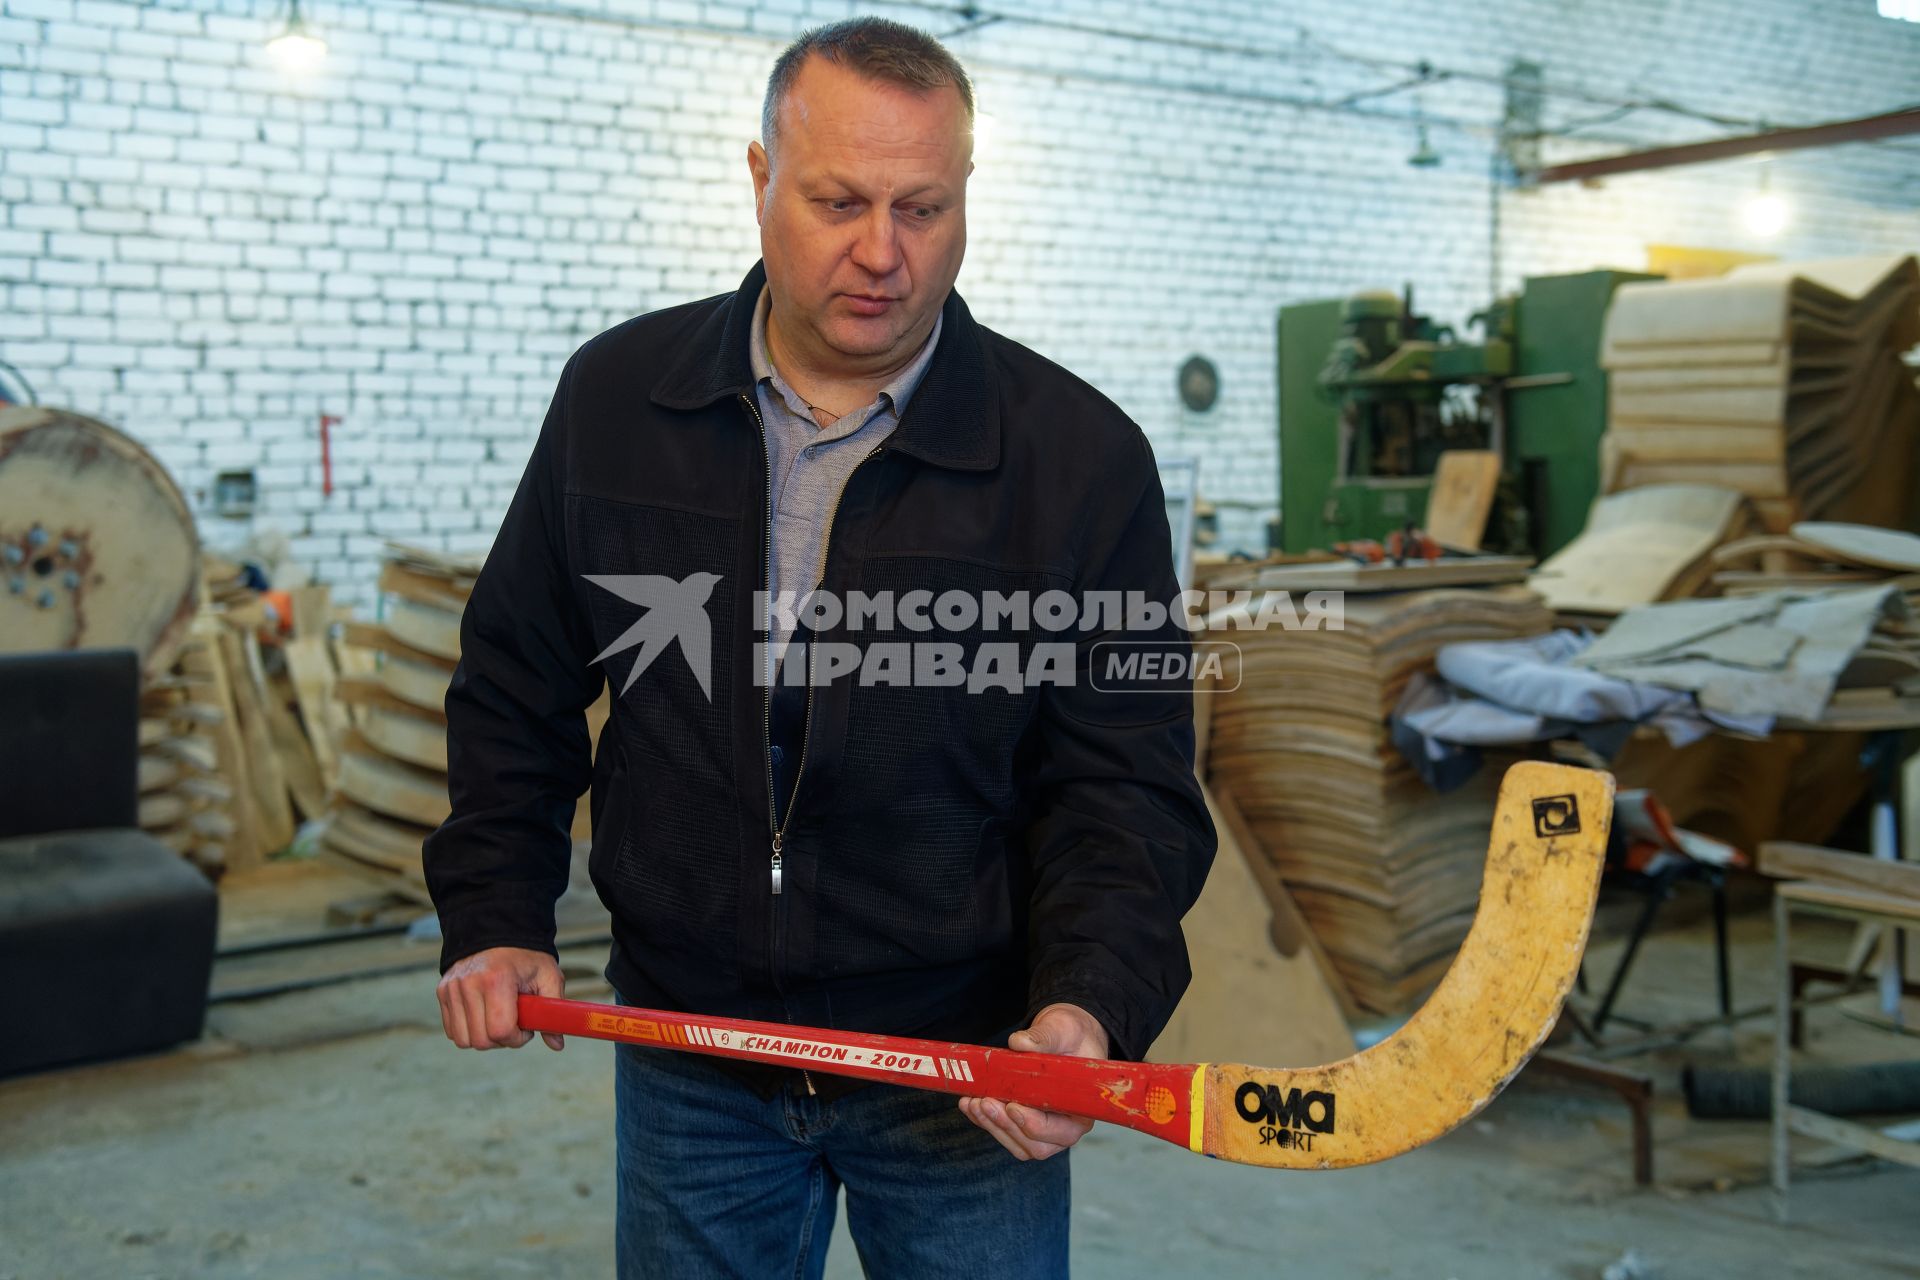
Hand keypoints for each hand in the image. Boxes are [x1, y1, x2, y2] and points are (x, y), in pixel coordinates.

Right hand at [436, 945, 565, 1050]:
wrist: (496, 931)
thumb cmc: (525, 957)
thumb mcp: (548, 976)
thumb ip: (553, 1010)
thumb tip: (557, 1045)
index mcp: (498, 979)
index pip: (501, 1030)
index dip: (517, 1038)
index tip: (526, 1029)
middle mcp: (469, 984)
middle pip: (481, 1040)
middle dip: (502, 1040)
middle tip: (514, 1024)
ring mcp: (452, 988)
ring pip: (463, 1040)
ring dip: (483, 1038)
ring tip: (498, 1020)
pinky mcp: (442, 992)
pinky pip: (452, 1031)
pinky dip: (468, 1031)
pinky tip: (483, 1016)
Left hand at [959, 1003, 1109, 1160]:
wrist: (1063, 1037)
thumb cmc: (1070, 1036)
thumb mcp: (1063, 1030)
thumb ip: (1044, 1037)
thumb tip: (1019, 1042)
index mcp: (1082, 1110)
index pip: (1061, 1132)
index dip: (1034, 1124)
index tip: (1012, 1105)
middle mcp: (1066, 1126)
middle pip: (1036, 1145)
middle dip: (1007, 1125)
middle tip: (985, 1101)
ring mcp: (1045, 1130)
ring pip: (1018, 1144)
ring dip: (993, 1126)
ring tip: (973, 1102)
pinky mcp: (1025, 1123)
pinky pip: (1006, 1133)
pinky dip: (986, 1122)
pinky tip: (970, 1104)